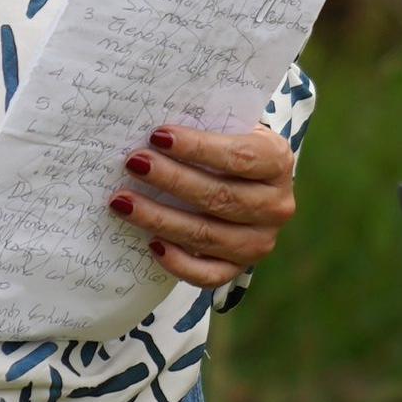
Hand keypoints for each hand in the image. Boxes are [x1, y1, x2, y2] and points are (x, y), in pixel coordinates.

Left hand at [105, 124, 297, 290]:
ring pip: (208, 236)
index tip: (157, 135)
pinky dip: (178, 262)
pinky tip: (150, 243)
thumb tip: (151, 127)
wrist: (251, 183)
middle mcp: (276, 206)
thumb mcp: (230, 129)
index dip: (197, 148)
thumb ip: (204, 127)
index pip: (239, 157)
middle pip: (220, 197)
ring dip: (160, 219)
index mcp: (278, 162)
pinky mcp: (240, 269)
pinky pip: (209, 275)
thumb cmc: (229, 148)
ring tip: (122, 202)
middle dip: (171, 180)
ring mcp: (261, 242)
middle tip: (133, 164)